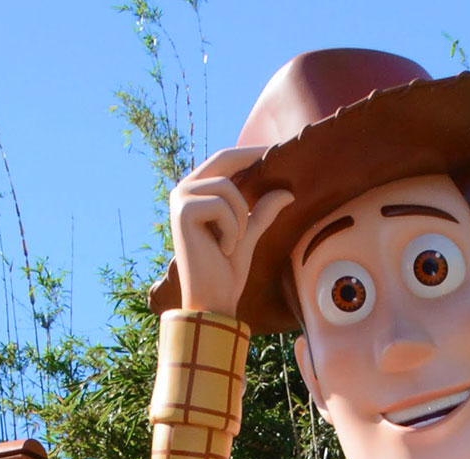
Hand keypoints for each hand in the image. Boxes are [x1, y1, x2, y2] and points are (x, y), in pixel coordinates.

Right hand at [168, 147, 294, 316]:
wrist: (211, 299)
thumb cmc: (226, 271)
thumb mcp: (249, 236)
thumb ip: (263, 212)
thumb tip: (288, 191)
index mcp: (198, 192)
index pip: (225, 160)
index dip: (250, 152)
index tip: (275, 148)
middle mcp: (185, 189)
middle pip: (224, 159)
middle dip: (253, 161)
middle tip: (276, 158)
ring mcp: (181, 198)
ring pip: (229, 189)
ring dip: (242, 219)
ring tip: (233, 243)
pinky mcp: (183, 210)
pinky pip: (222, 206)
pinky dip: (232, 230)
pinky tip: (223, 248)